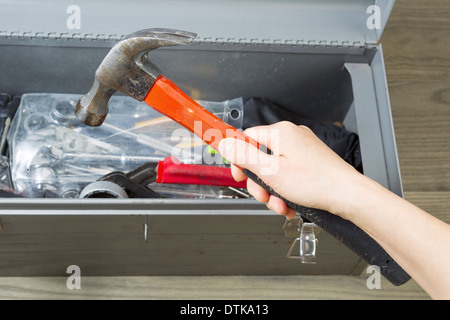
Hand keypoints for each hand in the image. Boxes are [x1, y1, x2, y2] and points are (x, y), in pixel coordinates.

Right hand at [218, 121, 362, 219]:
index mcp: (281, 133)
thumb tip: (224, 143)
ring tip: (282, 205)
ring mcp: (303, 150)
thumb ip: (244, 156)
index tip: (239, 175)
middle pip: (261, 158)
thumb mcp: (270, 171)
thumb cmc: (316, 182)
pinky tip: (291, 204)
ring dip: (273, 191)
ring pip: (275, 171)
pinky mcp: (310, 162)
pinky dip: (286, 191)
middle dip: (260, 183)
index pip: (247, 138)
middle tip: (264, 197)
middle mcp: (292, 137)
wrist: (348, 196)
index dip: (239, 159)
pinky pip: (289, 175)